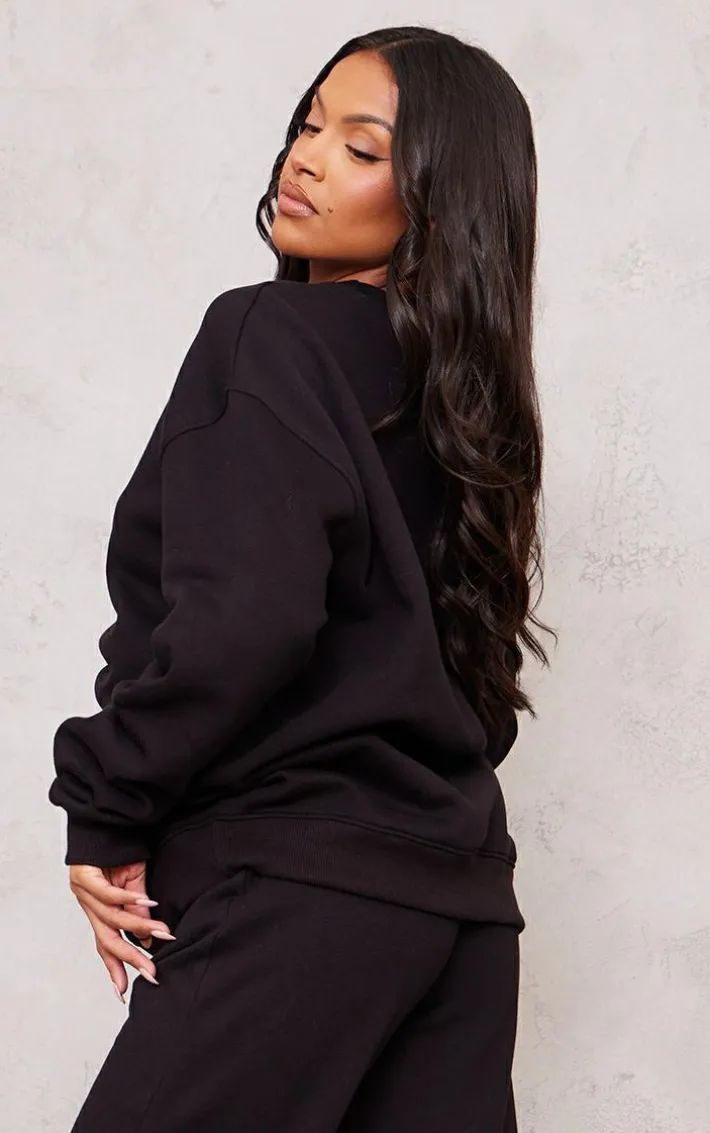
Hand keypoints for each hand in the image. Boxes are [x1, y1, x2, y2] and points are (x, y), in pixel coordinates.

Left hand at [69, 859, 175, 1002]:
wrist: (104, 821)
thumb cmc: (118, 851)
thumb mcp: (134, 882)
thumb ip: (138, 909)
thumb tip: (147, 937)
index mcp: (98, 911)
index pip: (105, 945)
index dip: (114, 968)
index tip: (125, 992)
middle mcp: (88, 905)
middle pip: (107, 939)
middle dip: (130, 958)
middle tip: (151, 972)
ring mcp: (84, 892)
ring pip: (112, 918)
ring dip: (140, 926)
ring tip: (162, 932)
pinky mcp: (85, 876)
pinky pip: (108, 893)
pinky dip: (130, 899)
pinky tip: (149, 903)